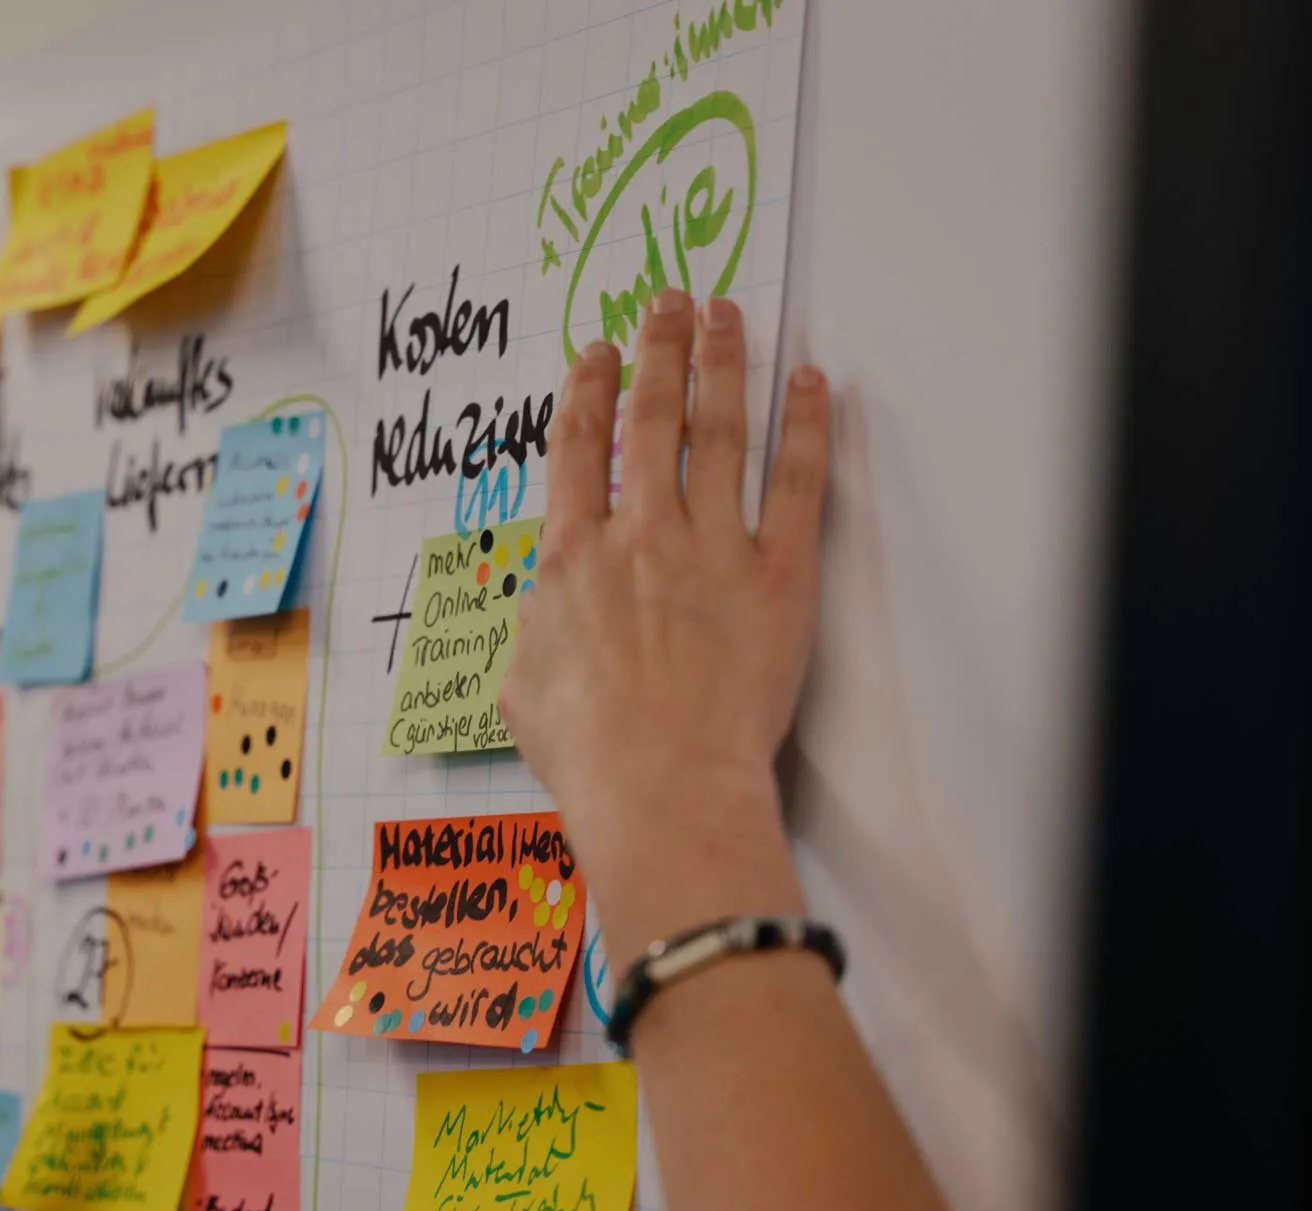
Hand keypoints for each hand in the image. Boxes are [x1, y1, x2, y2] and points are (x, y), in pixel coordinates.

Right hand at [500, 292, 830, 921]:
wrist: (660, 784)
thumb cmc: (587, 751)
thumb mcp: (521, 684)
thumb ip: (534, 627)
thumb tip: (543, 609)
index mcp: (572, 556)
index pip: (578, 448)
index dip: (588, 389)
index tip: (598, 350)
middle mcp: (640, 533)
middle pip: (650, 419)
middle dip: (658, 350)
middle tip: (669, 302)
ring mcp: (711, 548)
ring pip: (719, 431)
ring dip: (722, 364)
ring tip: (727, 313)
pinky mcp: (777, 575)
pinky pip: (796, 483)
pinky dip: (806, 426)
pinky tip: (812, 383)